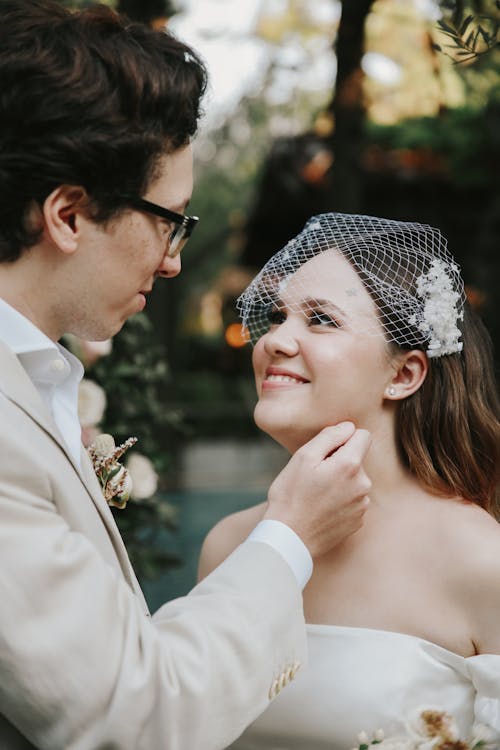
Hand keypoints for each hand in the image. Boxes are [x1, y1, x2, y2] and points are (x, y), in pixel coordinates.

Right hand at [263, 422, 370, 557]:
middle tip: (315, 475)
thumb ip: (329, 436)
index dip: (344, 437)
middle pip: (358, 458)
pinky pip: (353, 499)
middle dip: (340, 460)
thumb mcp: (303, 457)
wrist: (290, 539)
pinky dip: (341, 499)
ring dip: (341, 481)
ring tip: (317, 493)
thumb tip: (348, 427)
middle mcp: (363, 484)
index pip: (363, 435)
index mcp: (350, 465)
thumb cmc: (291, 495)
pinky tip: (322, 508)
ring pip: (355, 480)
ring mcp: (362, 504)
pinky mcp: (358, 520)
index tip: (326, 450)